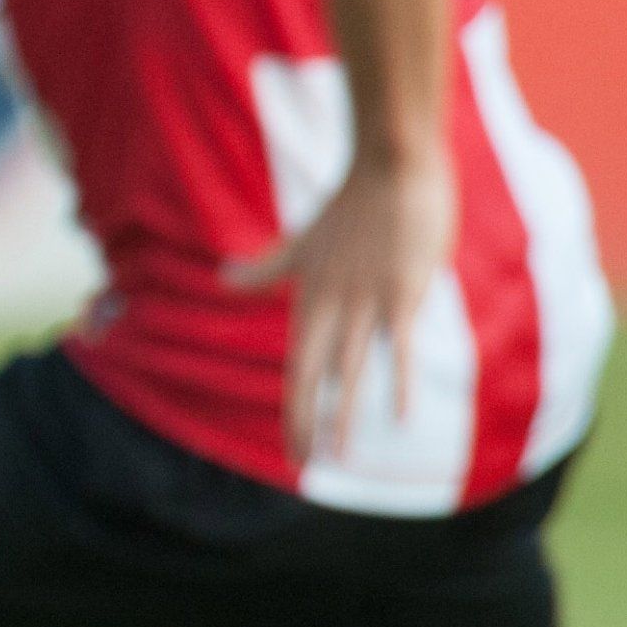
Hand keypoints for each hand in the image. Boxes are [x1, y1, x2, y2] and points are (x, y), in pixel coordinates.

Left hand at [233, 155, 454, 470]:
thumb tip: (224, 278)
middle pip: (312, 374)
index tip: (293, 448)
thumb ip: (266, 269)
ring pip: (350, 368)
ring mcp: (367, 300)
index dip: (293, 408)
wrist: (389, 165)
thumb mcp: (300, 243)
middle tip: (304, 462)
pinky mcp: (403, 292)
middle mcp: (331, 305)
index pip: (296, 366)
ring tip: (340, 455)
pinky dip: (399, 381)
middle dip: (306, 421)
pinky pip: (399, 346)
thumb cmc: (351, 204)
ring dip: (345, 414)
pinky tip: (399, 417)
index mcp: (309, 298)